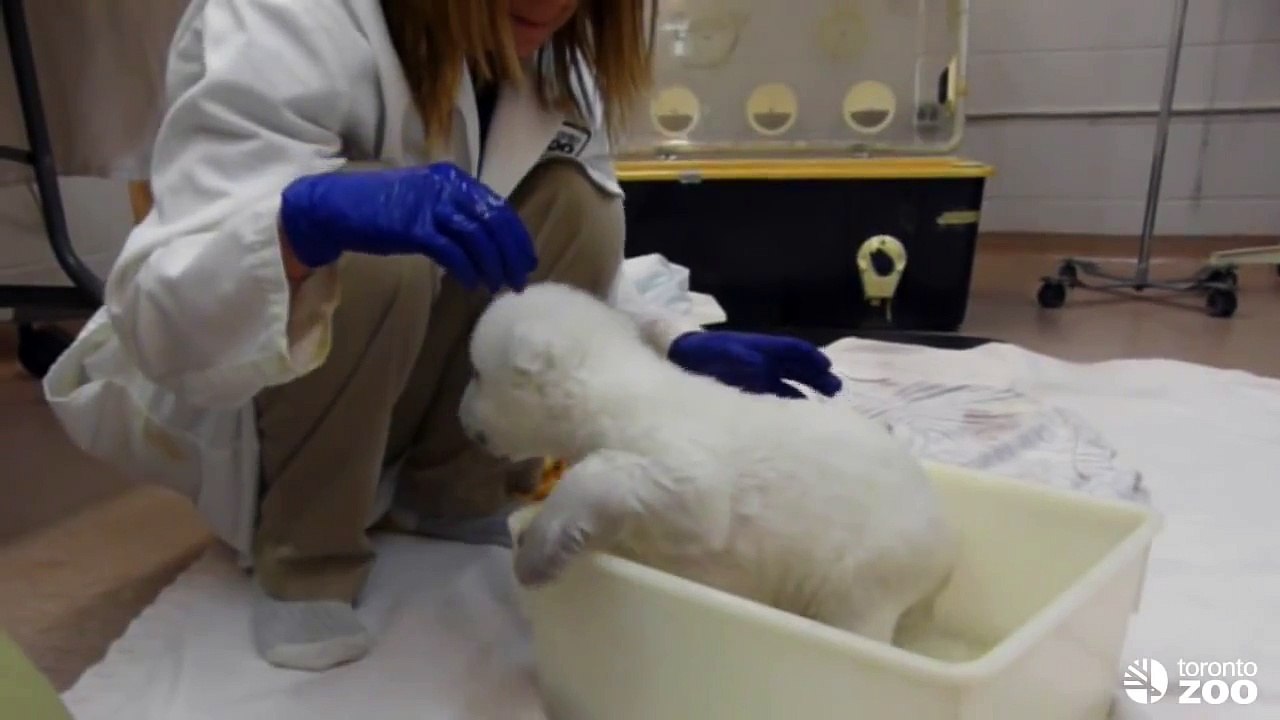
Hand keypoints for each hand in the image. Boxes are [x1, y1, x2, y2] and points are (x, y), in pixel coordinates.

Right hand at [278, 162, 536, 292]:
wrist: (337, 207)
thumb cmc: (382, 208)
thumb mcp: (425, 201)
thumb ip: (455, 214)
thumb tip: (488, 242)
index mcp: (453, 178)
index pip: (498, 207)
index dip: (517, 237)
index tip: (527, 260)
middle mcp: (446, 187)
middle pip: (494, 223)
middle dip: (512, 255)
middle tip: (519, 281)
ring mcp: (430, 205)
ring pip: (477, 238)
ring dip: (493, 266)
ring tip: (497, 287)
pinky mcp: (414, 227)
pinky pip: (452, 252)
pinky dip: (466, 270)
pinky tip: (472, 284)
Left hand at [667, 331, 841, 398]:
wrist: (682, 360)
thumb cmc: (705, 352)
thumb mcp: (724, 352)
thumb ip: (743, 359)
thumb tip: (762, 369)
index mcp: (762, 347)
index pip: (793, 349)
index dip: (811, 356)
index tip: (828, 366)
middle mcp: (765, 361)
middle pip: (797, 368)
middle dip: (817, 377)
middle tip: (835, 390)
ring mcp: (758, 376)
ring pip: (789, 383)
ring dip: (806, 392)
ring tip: (823, 406)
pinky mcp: (749, 390)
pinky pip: (774, 396)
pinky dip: (788, 403)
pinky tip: (797, 416)